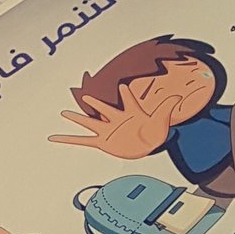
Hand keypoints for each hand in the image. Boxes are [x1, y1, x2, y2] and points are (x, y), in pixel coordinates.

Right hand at [49, 82, 177, 158]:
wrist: (147, 147)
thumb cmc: (154, 133)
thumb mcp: (162, 119)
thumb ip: (167, 107)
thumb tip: (178, 96)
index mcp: (130, 112)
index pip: (128, 101)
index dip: (127, 95)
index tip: (123, 86)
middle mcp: (116, 120)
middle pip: (102, 109)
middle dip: (93, 103)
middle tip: (81, 93)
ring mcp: (107, 131)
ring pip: (89, 123)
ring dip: (77, 119)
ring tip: (64, 113)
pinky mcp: (102, 143)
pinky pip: (82, 141)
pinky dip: (68, 139)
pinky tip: (56, 138)